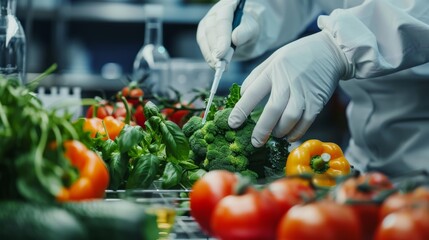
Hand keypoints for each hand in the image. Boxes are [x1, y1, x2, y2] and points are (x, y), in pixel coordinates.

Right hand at [196, 0, 259, 67]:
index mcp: (228, 6)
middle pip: (210, 30)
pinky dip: (209, 58)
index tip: (222, 53)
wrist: (245, 32)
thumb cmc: (249, 28)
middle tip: (221, 63)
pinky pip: (203, 46)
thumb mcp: (252, 29)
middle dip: (215, 48)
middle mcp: (215, 13)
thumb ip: (245, 32)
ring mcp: (207, 24)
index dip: (222, 37)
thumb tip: (235, 39)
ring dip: (210, 55)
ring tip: (219, 67)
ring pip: (204, 39)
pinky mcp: (203, 35)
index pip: (223, 20)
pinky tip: (215, 65)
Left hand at [228, 31, 352, 146]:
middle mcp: (288, 81)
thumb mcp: (273, 59)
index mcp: (273, 71)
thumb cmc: (296, 56)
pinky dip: (296, 132)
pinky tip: (289, 136)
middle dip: (262, 129)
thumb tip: (242, 95)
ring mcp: (304, 92)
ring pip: (290, 118)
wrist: (330, 51)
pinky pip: (305, 122)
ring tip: (274, 135)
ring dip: (280, 131)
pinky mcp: (317, 101)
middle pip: (273, 110)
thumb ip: (256, 76)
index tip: (232, 123)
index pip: (252, 92)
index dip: (241, 110)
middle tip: (255, 142)